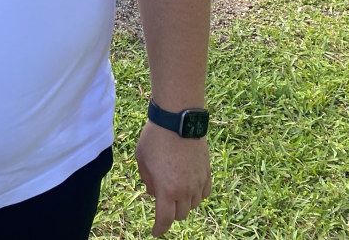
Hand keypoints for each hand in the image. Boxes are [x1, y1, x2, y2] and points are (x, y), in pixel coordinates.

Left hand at [135, 122, 210, 236]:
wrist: (178, 119)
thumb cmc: (155, 138)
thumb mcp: (141, 160)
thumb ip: (147, 180)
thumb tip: (153, 193)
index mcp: (166, 189)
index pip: (165, 219)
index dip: (159, 228)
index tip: (155, 231)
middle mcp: (185, 190)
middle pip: (180, 214)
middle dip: (170, 213)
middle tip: (162, 203)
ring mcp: (198, 182)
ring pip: (193, 205)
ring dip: (183, 203)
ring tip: (174, 191)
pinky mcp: (207, 172)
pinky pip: (204, 193)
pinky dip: (196, 194)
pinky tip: (189, 187)